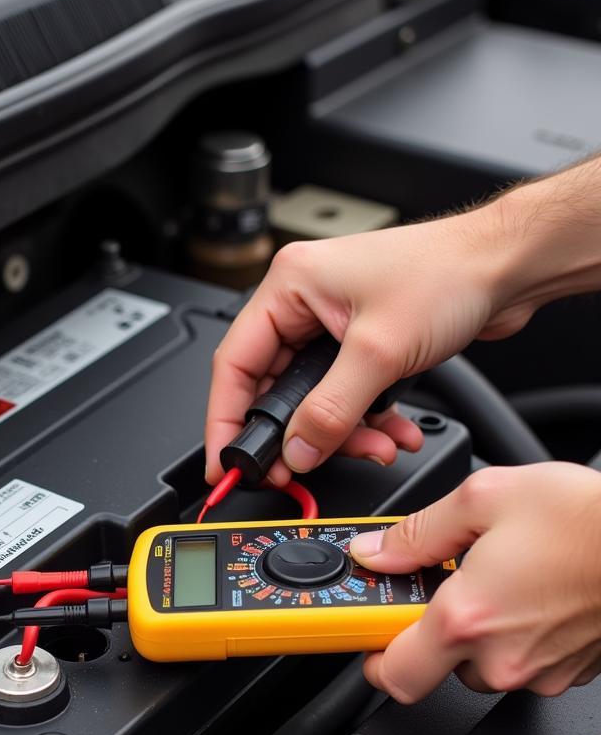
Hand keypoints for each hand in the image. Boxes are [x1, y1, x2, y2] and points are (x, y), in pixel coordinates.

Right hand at [204, 211, 536, 486]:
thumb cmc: (450, 272)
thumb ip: (330, 410)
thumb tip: (296, 451)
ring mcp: (332, 323)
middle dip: (295, 432)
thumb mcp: (379, 352)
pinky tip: (390, 431)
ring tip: (372, 446)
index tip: (225, 461)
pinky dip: (364, 420)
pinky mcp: (361, 342)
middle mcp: (304, 303)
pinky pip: (344, 394)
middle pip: (274, 386)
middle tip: (296, 468)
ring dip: (341, 431)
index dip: (225, 419)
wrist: (510, 265)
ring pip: (313, 397)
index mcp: (289, 286)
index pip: (235, 364)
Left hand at [351, 463, 600, 701]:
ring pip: (484, 667)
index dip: (371, 657)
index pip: (393, 676)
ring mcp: (543, 672)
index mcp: (467, 619)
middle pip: (437, 668)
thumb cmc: (588, 519)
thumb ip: (418, 532)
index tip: (366, 633)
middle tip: (439, 589)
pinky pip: (527, 662)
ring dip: (478, 633)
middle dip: (431, 631)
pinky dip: (518, 635)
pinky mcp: (574, 673)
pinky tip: (530, 593)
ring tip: (494, 581)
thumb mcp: (485, 498)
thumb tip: (377, 551)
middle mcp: (503, 658)